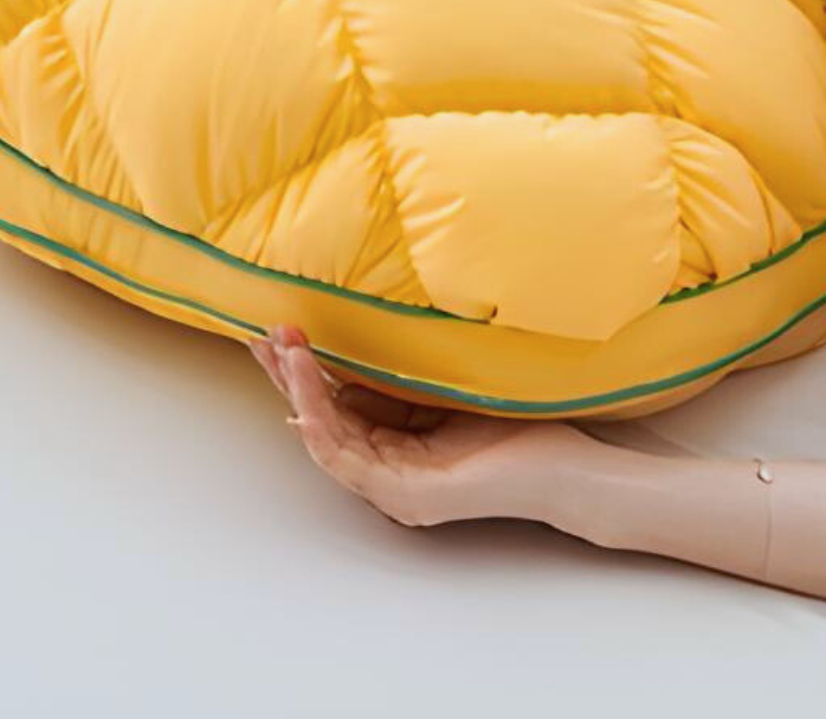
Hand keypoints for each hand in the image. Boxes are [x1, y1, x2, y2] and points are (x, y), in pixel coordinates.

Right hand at [248, 324, 585, 526]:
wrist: (563, 466)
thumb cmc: (515, 425)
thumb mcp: (443, 387)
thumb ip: (401, 377)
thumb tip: (357, 342)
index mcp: (395, 442)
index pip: (335, 404)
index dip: (304, 369)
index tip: (281, 330)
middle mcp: (387, 467)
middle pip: (320, 420)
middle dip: (288, 377)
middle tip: (262, 337)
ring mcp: (393, 486)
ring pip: (325, 438)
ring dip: (300, 393)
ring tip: (285, 352)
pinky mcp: (405, 495)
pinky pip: (348, 461)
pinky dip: (321, 426)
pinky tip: (306, 398)